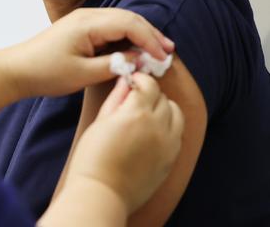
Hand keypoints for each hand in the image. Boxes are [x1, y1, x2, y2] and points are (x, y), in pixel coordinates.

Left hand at [5, 8, 174, 97]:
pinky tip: (135, 51)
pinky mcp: (81, 28)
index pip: (129, 24)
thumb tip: (139, 59)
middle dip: (150, 35)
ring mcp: (83, 20)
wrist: (17, 69)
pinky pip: (110, 28)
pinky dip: (126, 38)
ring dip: (140, 35)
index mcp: (88, 23)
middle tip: (169, 53)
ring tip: (158, 52)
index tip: (164, 57)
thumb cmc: (46, 72)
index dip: (150, 39)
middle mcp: (87, 16)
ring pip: (121, 22)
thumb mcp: (82, 74)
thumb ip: (114, 65)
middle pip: (128, 18)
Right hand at [65, 73, 184, 213]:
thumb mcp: (100, 121)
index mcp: (136, 113)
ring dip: (164, 109)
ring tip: (148, 114)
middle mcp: (157, 126)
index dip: (140, 79)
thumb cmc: (93, 156)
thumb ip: (116, 98)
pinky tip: (153, 132)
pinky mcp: (171, 160)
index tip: (132, 80)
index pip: (149, 84)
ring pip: (177, 114)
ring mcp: (168, 144)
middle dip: (151, 93)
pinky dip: (170, 127)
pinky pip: (178, 134)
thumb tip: (126, 80)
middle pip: (163, 98)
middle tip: (137, 97)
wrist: (101, 192)